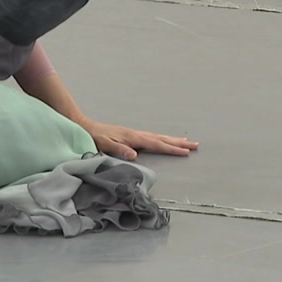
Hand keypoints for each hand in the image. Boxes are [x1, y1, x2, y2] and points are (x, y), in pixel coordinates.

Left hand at [81, 120, 198, 160]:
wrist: (86, 127)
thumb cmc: (94, 138)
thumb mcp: (105, 145)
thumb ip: (119, 150)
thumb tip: (135, 155)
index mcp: (133, 138)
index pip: (156, 144)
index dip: (171, 148)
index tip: (186, 151)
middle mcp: (136, 134)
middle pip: (162, 138)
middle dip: (179, 142)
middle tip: (195, 145)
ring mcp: (134, 134)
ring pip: (159, 137)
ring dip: (173, 140)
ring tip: (187, 142)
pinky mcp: (131, 135)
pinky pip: (152, 137)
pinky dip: (163, 139)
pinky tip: (165, 141)